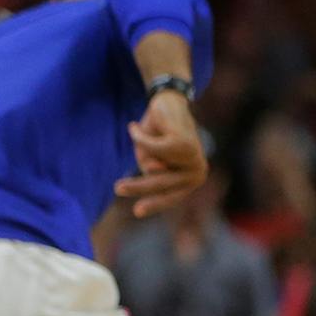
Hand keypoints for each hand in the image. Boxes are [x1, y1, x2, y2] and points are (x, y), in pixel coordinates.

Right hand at [116, 90, 206, 215]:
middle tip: (117, 188)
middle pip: (163, 184)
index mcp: (193, 178)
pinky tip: (134, 128)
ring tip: (133, 134)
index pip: (172, 196)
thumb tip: (155, 169)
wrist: (170, 102)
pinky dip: (141, 138)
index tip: (136, 212)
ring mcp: (194, 157)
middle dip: (139, 187)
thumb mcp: (151, 157)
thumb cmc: (160, 134)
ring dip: (141, 153)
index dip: (154, 203)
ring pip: (157, 168)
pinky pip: (153, 148)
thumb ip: (152, 168)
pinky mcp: (184, 143)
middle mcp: (198, 170)